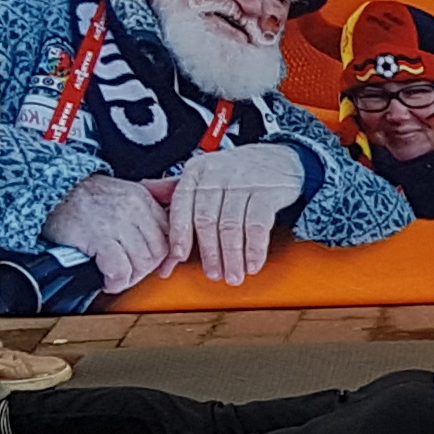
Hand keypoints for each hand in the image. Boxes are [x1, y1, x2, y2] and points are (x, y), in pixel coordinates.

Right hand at [45, 171, 174, 291]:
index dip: (163, 256)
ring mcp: (117, 222)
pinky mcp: (98, 236)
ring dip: (129, 278)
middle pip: (157, 252)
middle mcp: (133, 208)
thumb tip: (158, 243)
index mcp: (141, 198)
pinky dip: (115, 281)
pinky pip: (120, 269)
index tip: (155, 267)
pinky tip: (107, 280)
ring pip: (142, 263)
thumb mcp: (118, 195)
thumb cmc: (79, 198)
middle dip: (144, 270)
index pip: (168, 234)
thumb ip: (140, 214)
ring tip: (116, 277)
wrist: (48, 192)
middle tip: (128, 274)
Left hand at [164, 142, 308, 287]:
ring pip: (231, 225)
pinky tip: (253, 263)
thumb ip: (181, 194)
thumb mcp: (207, 175)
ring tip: (233, 275)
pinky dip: (255, 249)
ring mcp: (243, 182)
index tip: (178, 257)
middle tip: (213, 273)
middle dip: (209, 252)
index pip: (182, 205)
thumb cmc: (241, 171)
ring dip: (232, 256)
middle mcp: (217, 174)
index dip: (180, 234)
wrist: (282, 158)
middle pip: (207, 220)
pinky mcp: (267, 192)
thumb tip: (151, 213)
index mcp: (197, 171)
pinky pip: (257, 225)